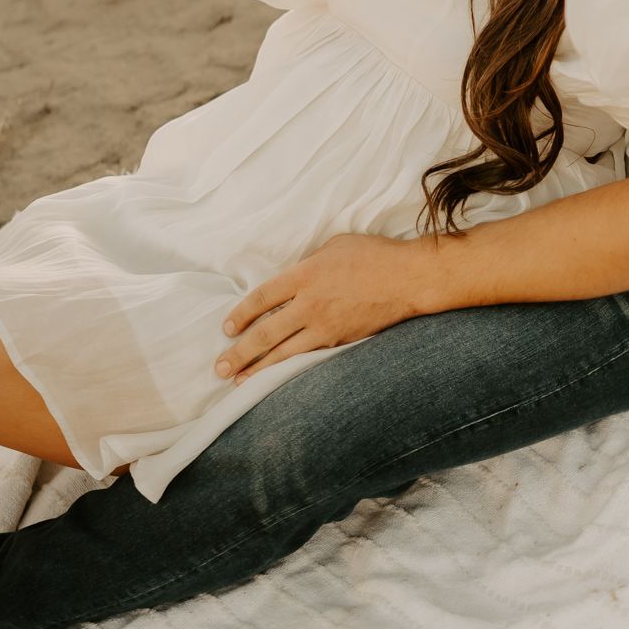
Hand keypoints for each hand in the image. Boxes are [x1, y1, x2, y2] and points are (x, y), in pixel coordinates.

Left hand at [216, 233, 429, 381]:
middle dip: (240, 353)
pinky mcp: (341, 342)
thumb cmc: (374, 255)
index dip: (242, 314)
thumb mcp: (334, 246)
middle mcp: (311, 304)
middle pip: (267, 333)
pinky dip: (289, 369)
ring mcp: (327, 327)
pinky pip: (309, 358)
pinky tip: (277, 379)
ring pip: (285, 354)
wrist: (409, 279)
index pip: (263, 297)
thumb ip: (308, 263)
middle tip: (220, 368)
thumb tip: (293, 278)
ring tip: (239, 382)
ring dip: (259, 369)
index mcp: (306, 275)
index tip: (227, 328)